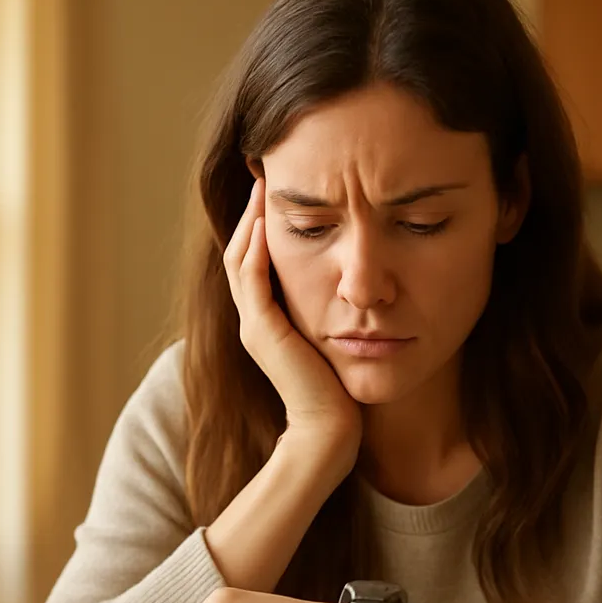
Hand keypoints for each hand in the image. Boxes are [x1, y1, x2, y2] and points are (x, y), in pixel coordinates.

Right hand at [225, 177, 360, 457]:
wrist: (332, 429)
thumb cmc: (341, 390)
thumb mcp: (337, 338)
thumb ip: (336, 311)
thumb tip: (360, 283)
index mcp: (268, 320)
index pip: (255, 259)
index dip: (262, 223)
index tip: (279, 189)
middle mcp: (254, 320)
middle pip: (241, 252)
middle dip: (252, 212)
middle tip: (263, 174)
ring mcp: (254, 325)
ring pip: (241, 259)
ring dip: (251, 220)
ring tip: (263, 185)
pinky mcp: (262, 332)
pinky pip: (252, 279)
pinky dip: (257, 248)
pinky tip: (268, 220)